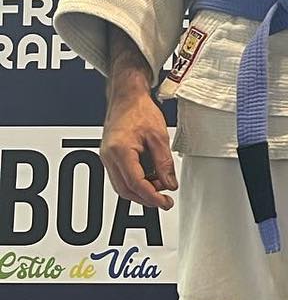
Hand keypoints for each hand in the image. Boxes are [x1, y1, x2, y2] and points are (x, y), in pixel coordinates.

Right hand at [100, 88, 178, 209]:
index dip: (152, 196)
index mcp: (120, 151)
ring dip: (140, 190)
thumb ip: (164, 163)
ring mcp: (106, 157)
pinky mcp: (109, 156)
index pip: (135, 183)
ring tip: (160, 186)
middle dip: (145, 198)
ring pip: (121, 185)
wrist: (127, 97)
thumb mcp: (159, 137)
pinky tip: (150, 177)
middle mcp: (109, 157)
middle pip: (125, 189)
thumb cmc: (140, 111)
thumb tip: (169, 184)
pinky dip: (135, 181)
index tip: (165, 202)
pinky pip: (120, 176)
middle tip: (164, 200)